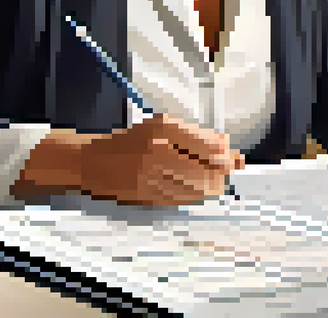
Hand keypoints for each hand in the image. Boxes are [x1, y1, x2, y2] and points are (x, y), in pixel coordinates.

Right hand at [76, 114, 244, 206]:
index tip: (232, 157)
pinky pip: (184, 199)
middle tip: (224, 170)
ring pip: (197, 188)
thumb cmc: (132, 143)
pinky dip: (195, 195)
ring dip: (210, 186)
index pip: (207, 145)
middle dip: (219, 173)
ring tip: (210, 179)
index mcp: (163, 129)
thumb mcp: (163, 128)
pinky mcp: (150, 196)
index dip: (224, 154)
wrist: (95, 163)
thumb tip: (226, 145)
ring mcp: (153, 176)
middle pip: (205, 170)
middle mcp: (158, 152)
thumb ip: (197, 136)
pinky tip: (194, 189)